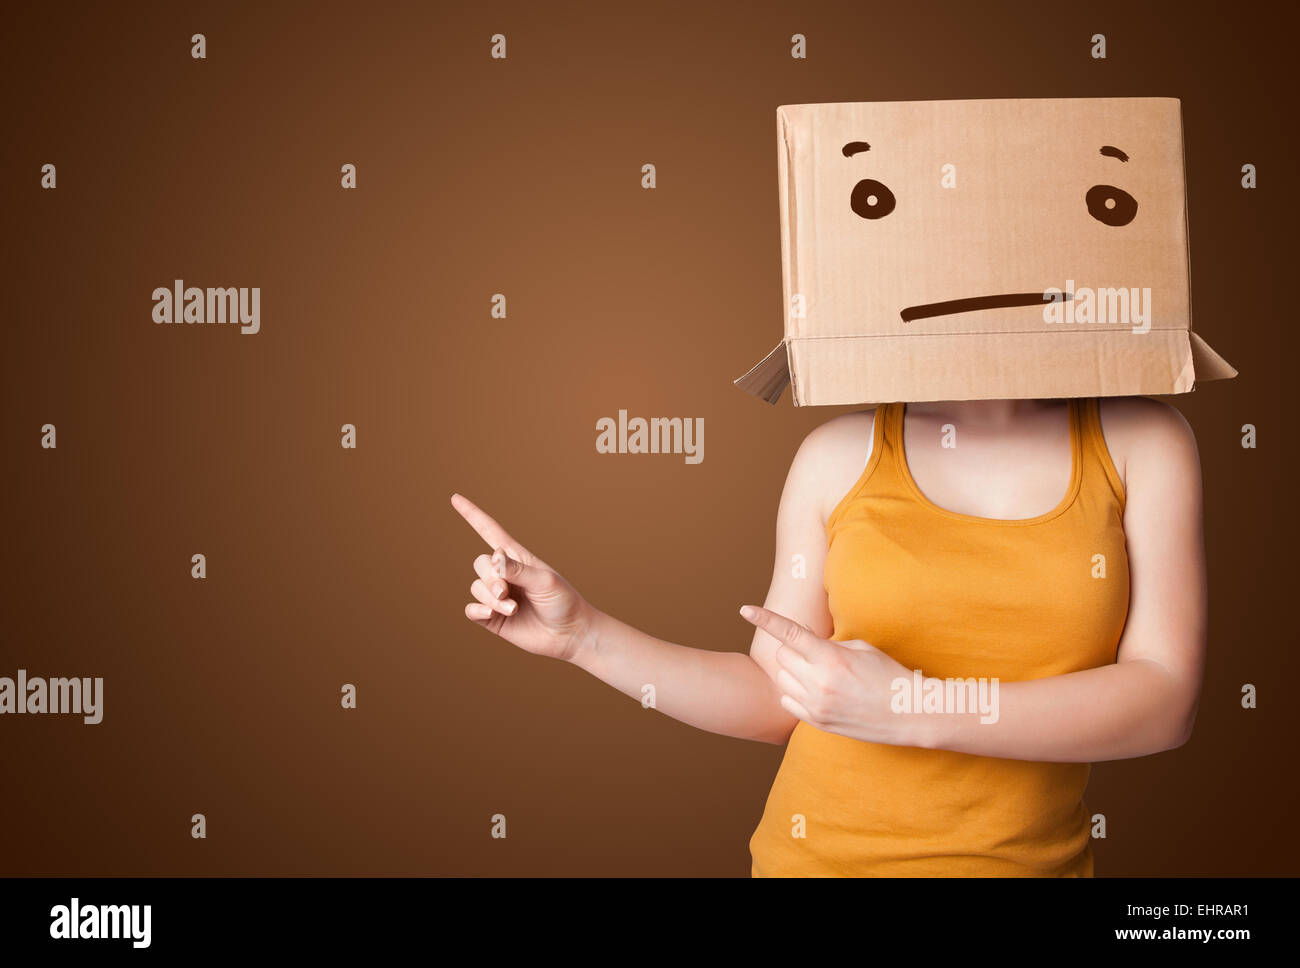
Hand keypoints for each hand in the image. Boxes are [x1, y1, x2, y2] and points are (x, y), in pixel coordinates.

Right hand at [451, 493, 593, 661]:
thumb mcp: (543, 580)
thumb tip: (493, 558)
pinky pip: (472, 610)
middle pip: (480, 564)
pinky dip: (478, 610)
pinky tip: (490, 615)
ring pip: (476, 587)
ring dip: (491, 598)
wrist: (569, 634)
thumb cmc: (562, 601)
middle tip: (506, 592)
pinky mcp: (493, 618)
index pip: (490, 531)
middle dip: (491, 578)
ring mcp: (497, 597)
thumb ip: (518, 569)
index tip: (455, 498)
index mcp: (517, 558)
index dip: (472, 515)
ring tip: (512, 608)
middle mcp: (504, 575)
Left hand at [738, 604, 916, 745]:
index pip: (789, 633)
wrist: (908, 713)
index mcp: (831, 659)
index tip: (745, 610)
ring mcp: (817, 706)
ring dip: (794, 671)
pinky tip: (815, 690)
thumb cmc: (887, 674)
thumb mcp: (860, 648)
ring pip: (782, 678)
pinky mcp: (817, 723)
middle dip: (794, 649)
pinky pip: (788, 701)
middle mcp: (819, 683)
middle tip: (815, 652)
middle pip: (782, 656)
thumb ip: (826, 642)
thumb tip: (798, 635)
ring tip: (818, 673)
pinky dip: (795, 692)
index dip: (765, 619)